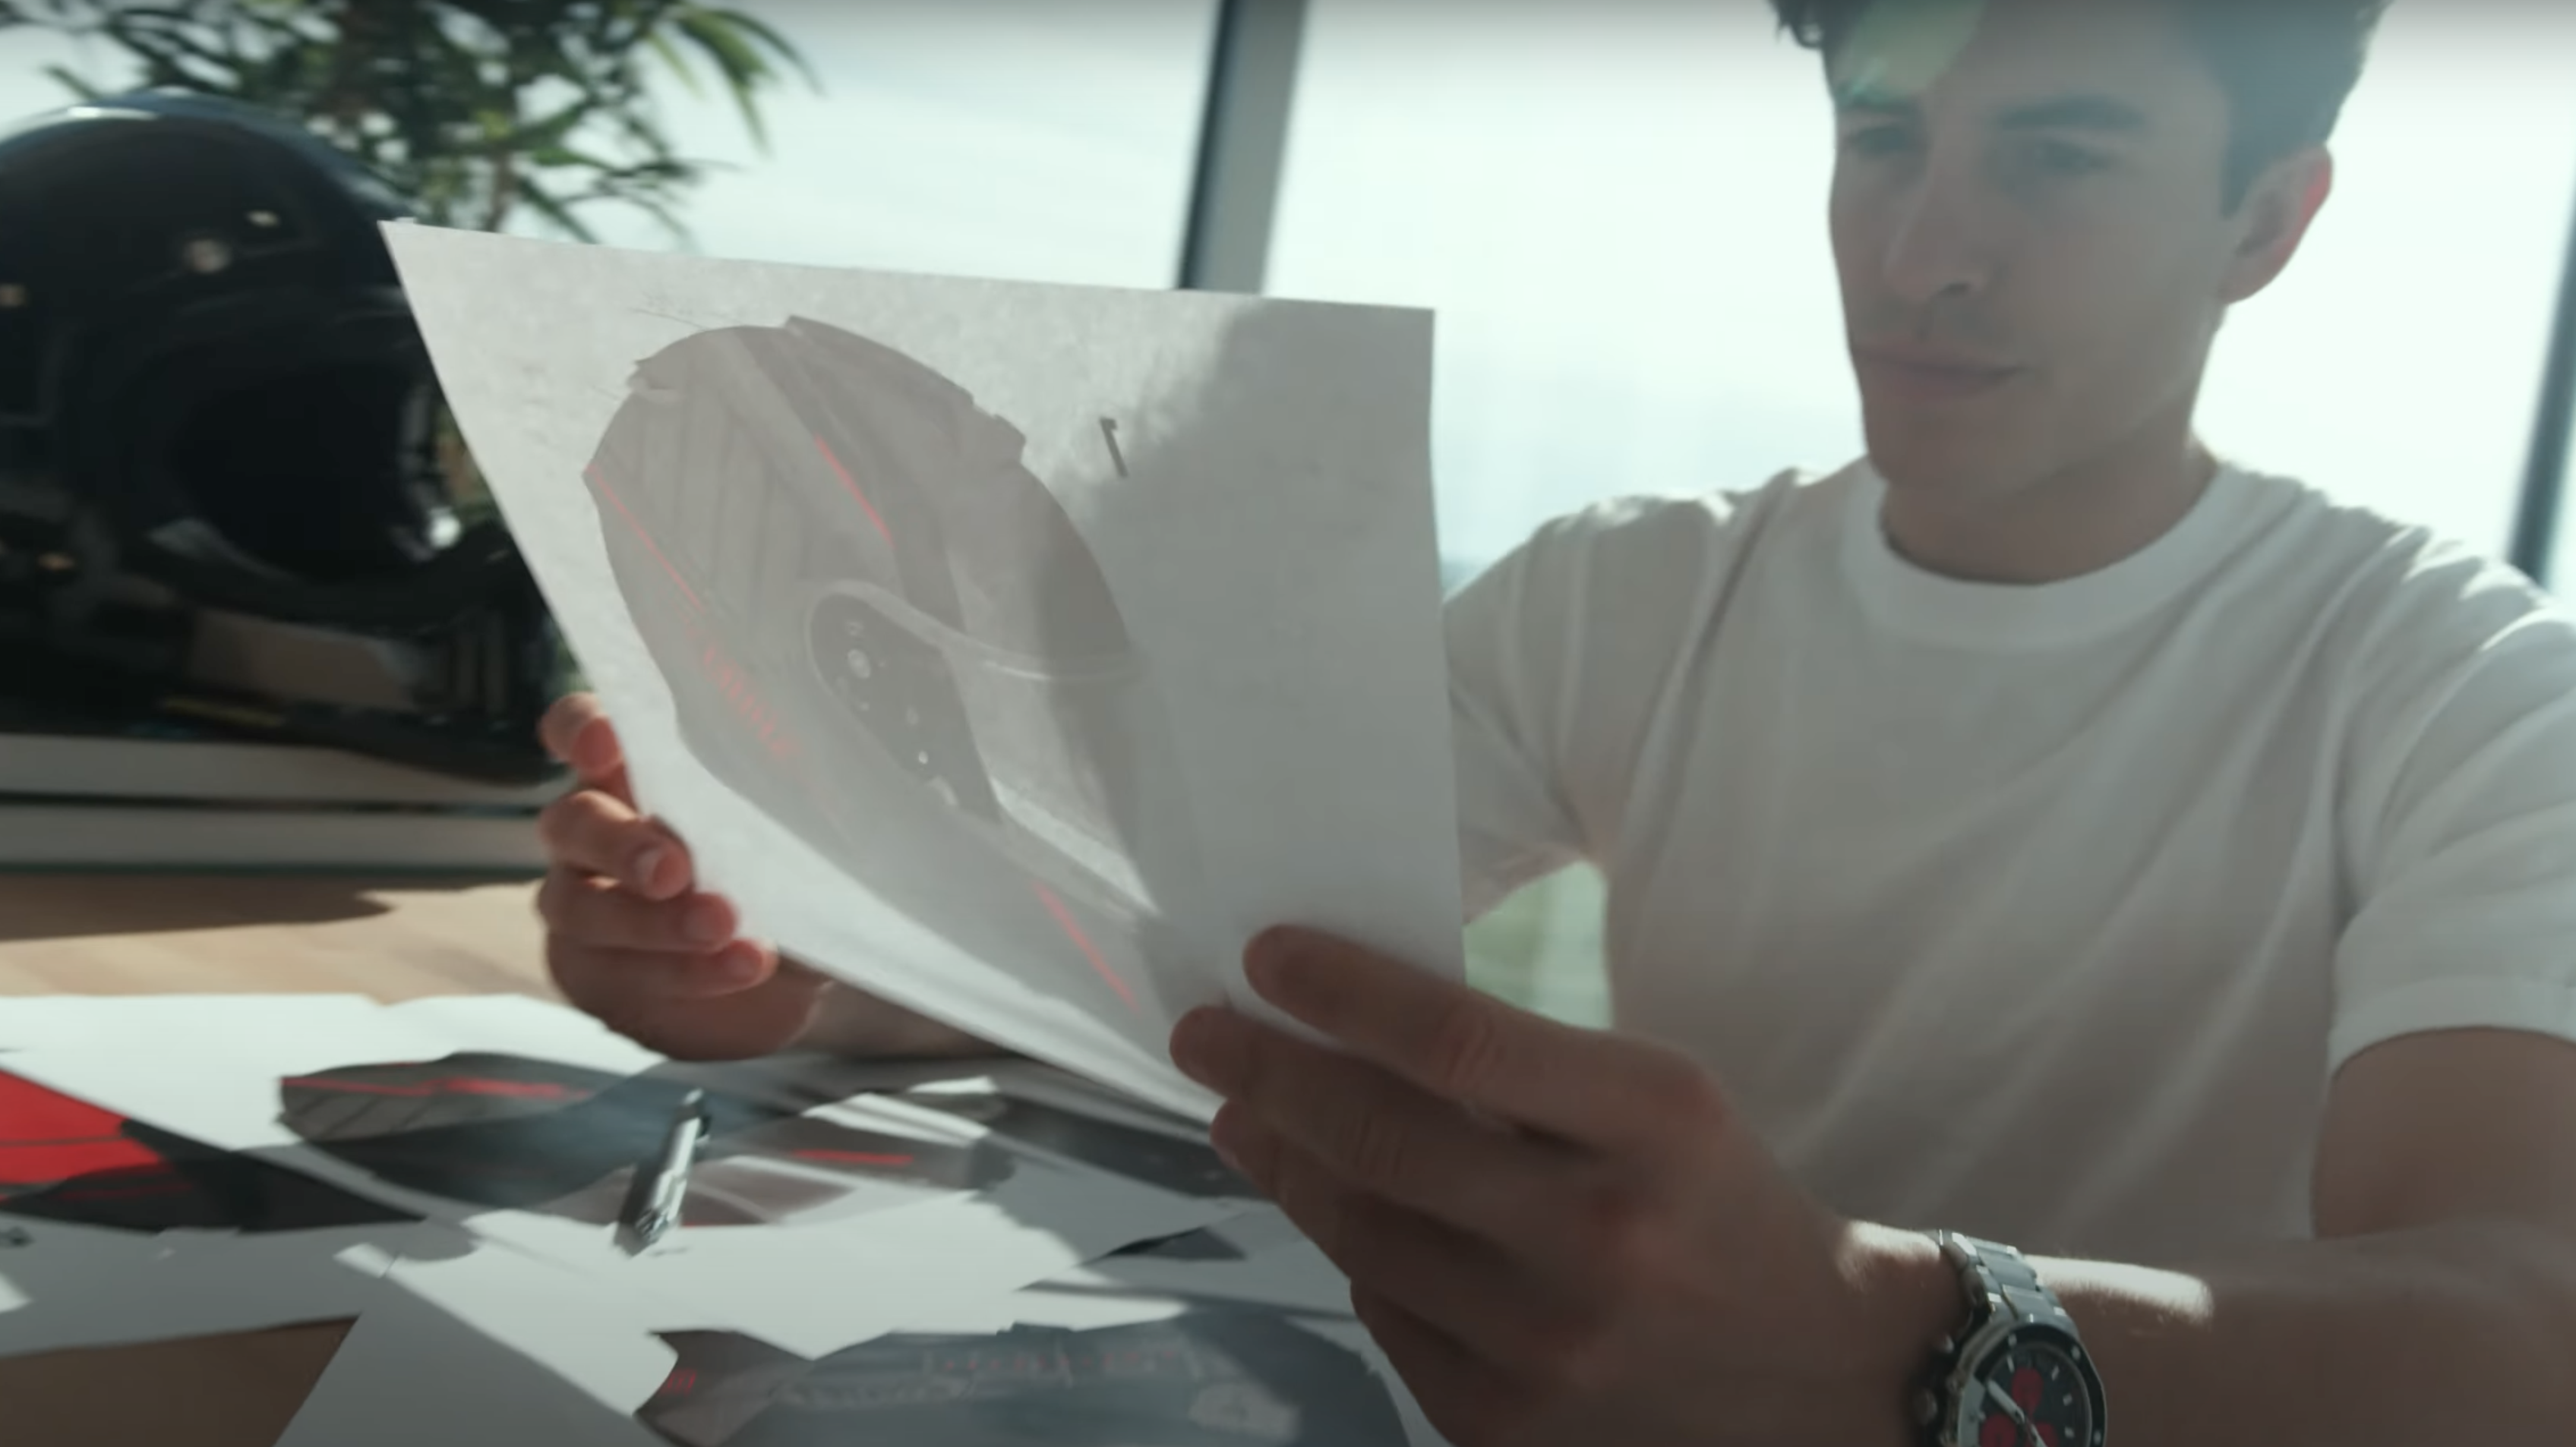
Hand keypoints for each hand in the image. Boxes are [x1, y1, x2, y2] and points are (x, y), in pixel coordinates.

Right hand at [533, 693, 827, 1059]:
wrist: (784, 974)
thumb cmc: (779, 870)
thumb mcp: (792, 829)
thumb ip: (784, 803)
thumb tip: (815, 789)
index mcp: (633, 771)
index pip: (578, 727)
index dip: (580, 729)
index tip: (605, 746)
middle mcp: (592, 829)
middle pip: (573, 821)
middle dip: (622, 844)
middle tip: (673, 871)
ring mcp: (580, 901)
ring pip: (580, 905)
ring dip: (654, 921)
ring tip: (722, 926)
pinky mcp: (590, 970)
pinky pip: (616, 971)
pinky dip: (683, 970)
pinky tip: (739, 965)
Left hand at [1167, 928, 1959, 1446]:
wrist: (1813, 1372)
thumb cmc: (1715, 1199)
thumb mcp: (1659, 1099)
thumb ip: (1522, 1066)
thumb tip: (1346, 1023)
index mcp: (1654, 1124)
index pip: (1457, 1040)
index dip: (1341, 991)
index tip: (1265, 953)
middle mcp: (1597, 1238)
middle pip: (1381, 1141)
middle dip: (1267, 1072)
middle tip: (1206, 1032)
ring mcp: (1546, 1346)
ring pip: (1359, 1234)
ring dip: (1282, 1161)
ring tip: (1243, 1113)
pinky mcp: (1505, 1421)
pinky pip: (1386, 1315)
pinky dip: (1351, 1252)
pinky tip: (1335, 1209)